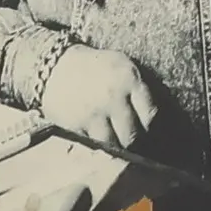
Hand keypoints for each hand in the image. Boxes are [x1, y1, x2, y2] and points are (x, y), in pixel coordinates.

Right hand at [38, 43, 158, 149]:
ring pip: (113, 145)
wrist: (55, 65)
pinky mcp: (77, 124)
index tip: (144, 128)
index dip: (148, 126)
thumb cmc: (94, 66)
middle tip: (128, 138)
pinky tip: (95, 135)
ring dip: (114, 145)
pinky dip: (96, 143)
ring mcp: (94, 113)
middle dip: (132, 139)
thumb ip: (138, 88)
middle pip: (133, 136)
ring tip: (112, 139)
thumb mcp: (121, 65)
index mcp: (129, 79)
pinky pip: (93, 144)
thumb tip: (155, 118)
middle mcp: (113, 96)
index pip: (150, 115)